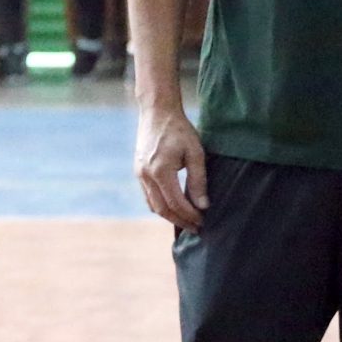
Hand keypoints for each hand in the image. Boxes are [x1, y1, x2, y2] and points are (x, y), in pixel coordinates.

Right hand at [136, 102, 209, 230]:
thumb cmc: (180, 130)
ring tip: (187, 221)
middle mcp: (145, 176)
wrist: (157, 112)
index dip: (189, 215)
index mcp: (160, 171)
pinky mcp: (138, 171)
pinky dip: (160, 205)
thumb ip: (199, 180)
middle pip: (162, 209)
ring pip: (152, 205)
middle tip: (196, 228)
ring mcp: (139, 174)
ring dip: (169, 216)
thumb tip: (203, 205)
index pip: (175, 203)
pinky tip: (174, 208)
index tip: (203, 222)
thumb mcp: (196, 153)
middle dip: (180, 221)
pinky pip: (148, 196)